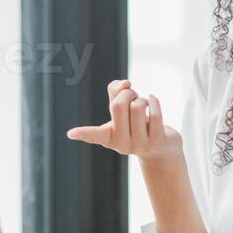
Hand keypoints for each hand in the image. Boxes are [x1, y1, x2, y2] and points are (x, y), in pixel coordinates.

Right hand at [66, 79, 180, 159]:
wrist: (160, 149)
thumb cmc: (136, 124)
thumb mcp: (122, 108)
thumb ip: (116, 91)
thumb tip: (124, 84)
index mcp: (109, 136)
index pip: (94, 135)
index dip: (82, 132)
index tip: (71, 133)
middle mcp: (122, 144)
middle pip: (119, 106)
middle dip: (126, 93)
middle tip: (132, 95)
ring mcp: (140, 145)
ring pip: (138, 107)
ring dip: (141, 98)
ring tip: (143, 103)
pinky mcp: (157, 143)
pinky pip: (155, 114)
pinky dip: (153, 101)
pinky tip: (152, 99)